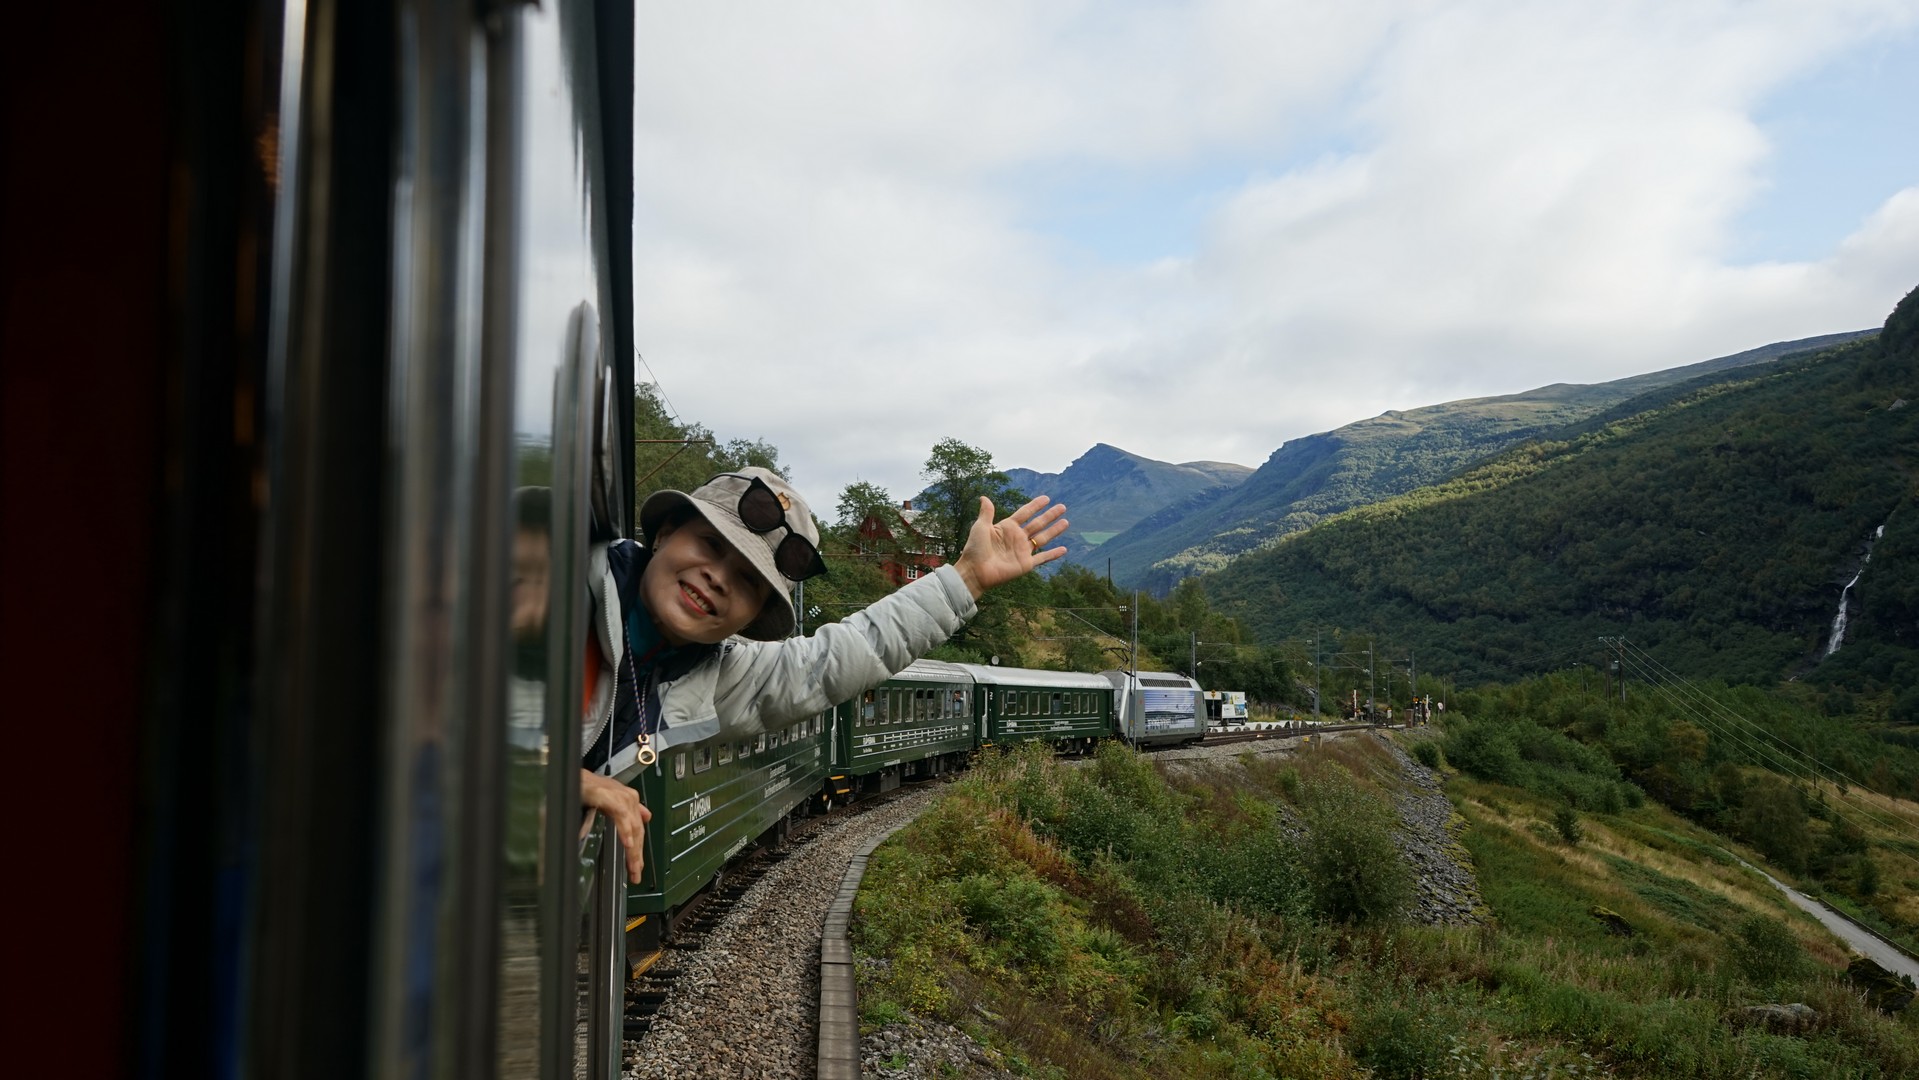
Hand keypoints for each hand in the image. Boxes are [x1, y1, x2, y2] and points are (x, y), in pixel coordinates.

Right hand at [580, 768, 651, 882]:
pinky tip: (627, 844)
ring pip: (632, 828)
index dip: (638, 850)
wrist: (574, 775)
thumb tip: (645, 817)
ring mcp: (622, 797)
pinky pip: (622, 817)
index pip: (638, 830)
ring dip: (633, 849)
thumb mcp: (610, 800)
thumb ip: (627, 810)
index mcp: (630, 801)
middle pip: (638, 831)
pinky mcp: (611, 797)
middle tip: (635, 873)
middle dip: (637, 855)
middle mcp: (629, 798)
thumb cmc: (588, 786)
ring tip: (633, 866)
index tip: (636, 867)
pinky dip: (625, 831)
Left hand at [952, 495, 1067, 598]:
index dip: (1035, 506)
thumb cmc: (975, 549)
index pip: (1025, 513)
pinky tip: (1064, 549)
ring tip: (1066, 522)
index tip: (1046, 498)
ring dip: (1055, 531)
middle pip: (1038, 524)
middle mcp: (1017, 538)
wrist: (975, 571)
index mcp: (1007, 527)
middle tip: (1062, 507)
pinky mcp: (1026, 564)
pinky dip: (1053, 554)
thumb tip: (984, 497)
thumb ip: (986, 513)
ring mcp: (1023, 551)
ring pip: (1043, 538)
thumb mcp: (980, 527)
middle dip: (1050, 516)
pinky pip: (1043, 558)